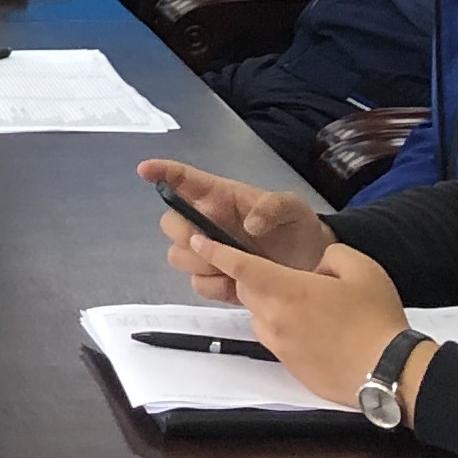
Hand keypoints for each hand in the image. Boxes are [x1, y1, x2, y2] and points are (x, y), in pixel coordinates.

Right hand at [135, 160, 332, 295]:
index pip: (184, 180)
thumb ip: (273, 207)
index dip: (162, 172)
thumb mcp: (293, 207)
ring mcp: (210, 252)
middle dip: (183, 234)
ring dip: (199, 262)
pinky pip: (197, 284)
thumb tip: (249, 224)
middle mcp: (207, 223)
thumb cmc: (298, 226)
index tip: (145, 170)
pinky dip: (214, 286)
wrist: (313, 264)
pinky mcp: (217, 280)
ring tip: (230, 267)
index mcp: (220, 197)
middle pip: (171, 224)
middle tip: (207, 242)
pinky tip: (238, 285)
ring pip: (178, 256)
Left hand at [188, 236, 414, 407]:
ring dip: (272, 306)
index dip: (216, 250)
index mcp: (286, 290)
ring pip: (260, 316)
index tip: (197, 240)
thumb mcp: (361, 268)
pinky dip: (285, 329)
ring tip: (310, 306)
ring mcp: (279, 346)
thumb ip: (331, 256)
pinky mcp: (289, 367)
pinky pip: (276, 339)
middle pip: (248, 291)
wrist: (388, 373)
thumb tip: (317, 268)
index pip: (240, 266)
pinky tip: (316, 332)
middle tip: (287, 275)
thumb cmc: (375, 317)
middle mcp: (274, 318)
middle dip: (255, 278)